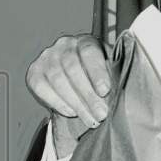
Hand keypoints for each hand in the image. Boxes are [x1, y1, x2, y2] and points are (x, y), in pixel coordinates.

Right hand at [26, 34, 112, 156]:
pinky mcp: (34, 72)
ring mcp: (47, 57)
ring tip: (90, 119)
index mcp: (86, 41)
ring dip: (75, 103)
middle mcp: (64, 45)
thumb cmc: (99, 79)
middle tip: (101, 115)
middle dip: (88, 95)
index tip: (105, 91)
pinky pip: (41, 87)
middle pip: (72, 68)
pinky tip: (71, 112)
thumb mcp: (111, 74)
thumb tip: (125, 92)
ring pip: (57, 79)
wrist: (78, 87)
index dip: (96, 72)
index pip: (89, 52)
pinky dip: (56, 102)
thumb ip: (116, 77)